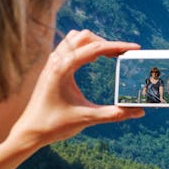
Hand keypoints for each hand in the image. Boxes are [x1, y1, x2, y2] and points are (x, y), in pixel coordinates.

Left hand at [11, 30, 144, 147]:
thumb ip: (114, 114)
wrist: (29, 131)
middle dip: (107, 42)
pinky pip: (69, 47)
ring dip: (94, 42)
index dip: (117, 46)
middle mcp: (56, 60)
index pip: (95, 48)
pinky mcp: (51, 67)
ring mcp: (52, 62)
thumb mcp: (87, 119)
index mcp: (63, 68)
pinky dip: (84, 47)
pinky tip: (93, 60)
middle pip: (85, 36)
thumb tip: (139, 112)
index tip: (134, 48)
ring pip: (76, 38)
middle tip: (124, 55)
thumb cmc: (54, 125)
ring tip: (110, 55)